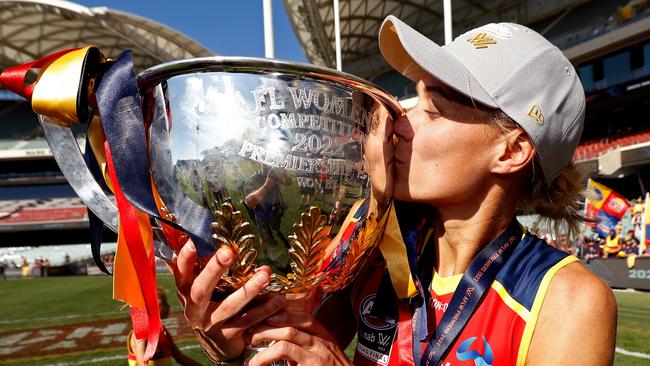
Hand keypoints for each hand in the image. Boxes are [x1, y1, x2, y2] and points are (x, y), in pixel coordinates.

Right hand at [169, 240, 285, 360]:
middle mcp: (195, 309)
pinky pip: (250, 320)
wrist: (217, 348)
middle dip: (214, 270)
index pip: (181, 274)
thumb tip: (190, 236)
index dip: (184, 259)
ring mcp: (212, 324)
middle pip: (201, 290)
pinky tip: (280, 297)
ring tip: (265, 275)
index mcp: (186, 293)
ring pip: (230, 306)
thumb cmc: (209, 307)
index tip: (191, 242)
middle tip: (228, 252)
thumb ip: (197, 268)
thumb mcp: (198, 290)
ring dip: (248, 290)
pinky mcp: (230, 336)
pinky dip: (266, 309)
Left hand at [246, 306, 352, 365]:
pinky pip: (285, 350)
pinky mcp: (312, 363)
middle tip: (249, 330)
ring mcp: (318, 352)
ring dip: (264, 335)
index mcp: (324, 335)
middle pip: (292, 322)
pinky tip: (255, 362)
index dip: (281, 312)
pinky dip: (266, 355)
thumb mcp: (322, 357)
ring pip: (287, 333)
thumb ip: (305, 348)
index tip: (262, 314)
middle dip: (268, 323)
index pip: (302, 315)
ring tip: (249, 342)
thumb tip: (280, 344)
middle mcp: (322, 340)